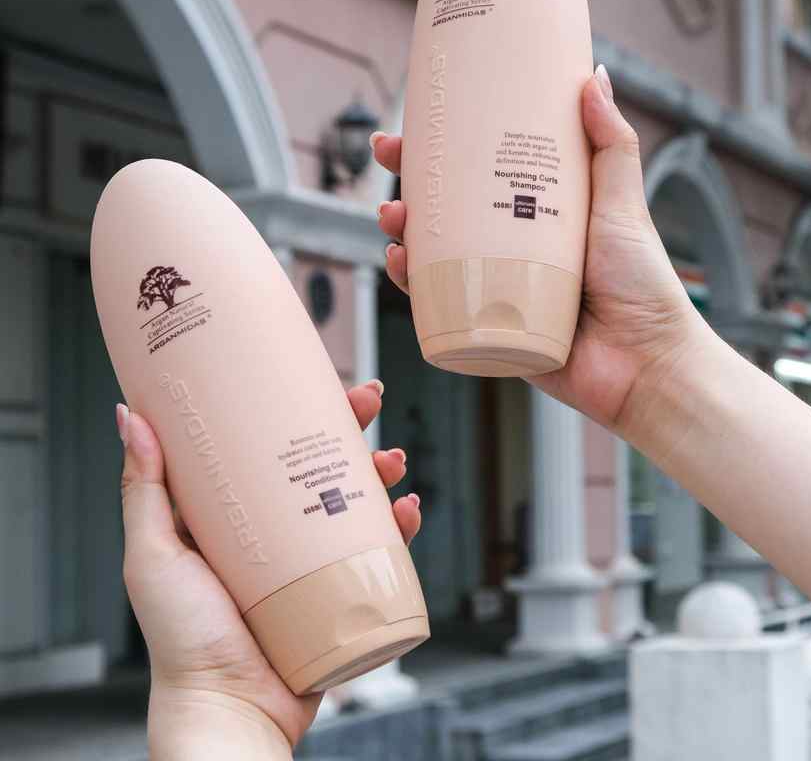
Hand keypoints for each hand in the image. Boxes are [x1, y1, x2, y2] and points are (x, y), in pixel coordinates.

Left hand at [118, 382, 420, 758]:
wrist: (231, 710)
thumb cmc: (182, 641)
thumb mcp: (154, 554)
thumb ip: (144, 489)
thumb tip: (129, 416)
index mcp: (231, 513)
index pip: (264, 444)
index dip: (288, 407)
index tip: (306, 376)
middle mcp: (273, 529)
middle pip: (317, 461)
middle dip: (349, 426)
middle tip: (367, 401)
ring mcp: (310, 557)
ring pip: (355, 497)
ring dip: (379, 471)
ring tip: (390, 462)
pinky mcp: (339, 587)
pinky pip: (378, 549)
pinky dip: (398, 527)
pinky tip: (406, 512)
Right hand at [372, 65, 705, 433]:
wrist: (647, 362)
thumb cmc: (644, 282)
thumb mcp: (622, 202)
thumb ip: (612, 144)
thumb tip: (593, 75)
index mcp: (539, 212)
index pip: (482, 169)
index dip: (446, 145)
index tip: (420, 118)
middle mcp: (513, 246)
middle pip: (449, 208)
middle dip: (410, 180)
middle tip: (390, 157)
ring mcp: (498, 288)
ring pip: (435, 253)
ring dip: (403, 230)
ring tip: (394, 216)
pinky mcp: (488, 329)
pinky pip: (440, 304)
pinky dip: (413, 284)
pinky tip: (401, 263)